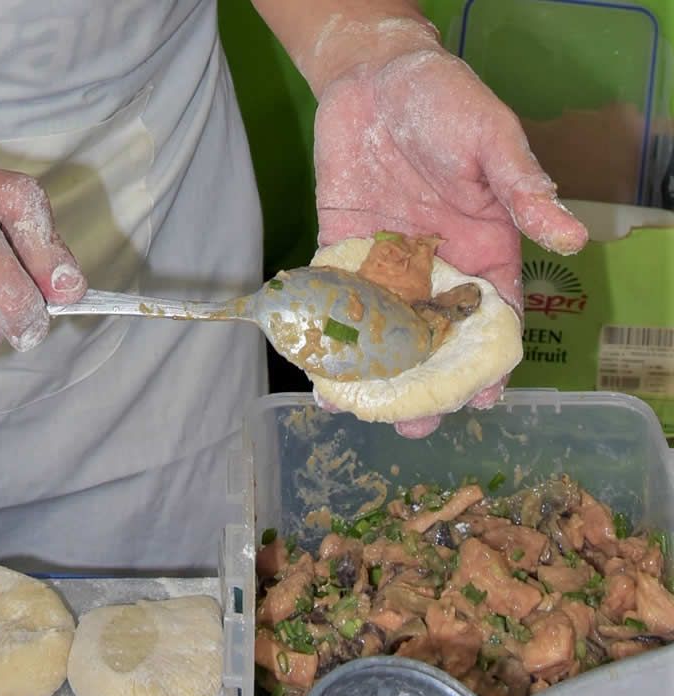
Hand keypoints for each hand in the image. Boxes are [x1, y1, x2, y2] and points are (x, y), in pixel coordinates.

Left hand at [312, 47, 587, 437]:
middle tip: (413, 427)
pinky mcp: (341, 249)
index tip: (483, 400)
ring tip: (357, 412)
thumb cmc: (446, 101)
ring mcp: (387, 262)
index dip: (489, 362)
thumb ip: (523, 189)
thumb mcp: (493, 141)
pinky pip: (335, 300)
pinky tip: (316, 370)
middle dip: (427, 385)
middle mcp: (436, 265)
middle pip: (435, 340)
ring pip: (384, 331)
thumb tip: (571, 237)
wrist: (375, 76)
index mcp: (485, 247)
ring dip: (373, 373)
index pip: (493, 317)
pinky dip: (327, 334)